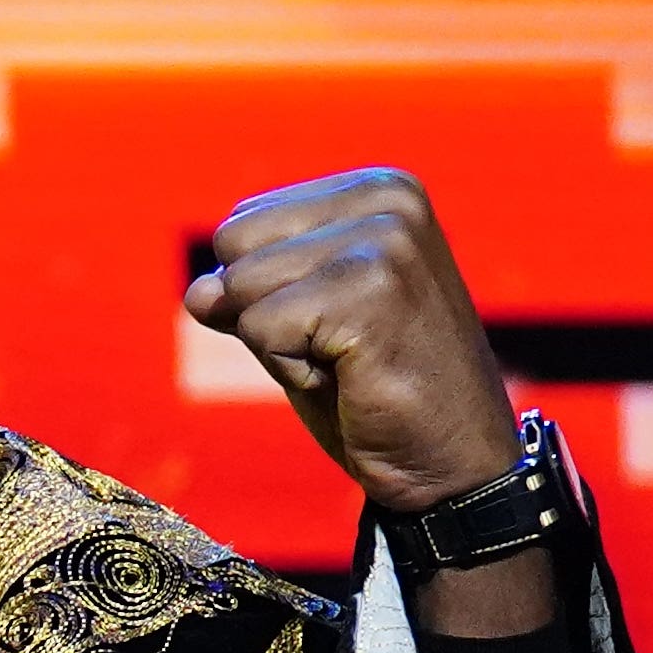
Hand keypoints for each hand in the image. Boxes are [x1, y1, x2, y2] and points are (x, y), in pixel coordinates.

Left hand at [180, 167, 557, 637]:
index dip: (265, 291)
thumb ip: (247, 289)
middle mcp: (388, 200)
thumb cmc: (376, 389)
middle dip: (264, 312)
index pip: (242, 223)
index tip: (335, 322)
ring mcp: (385, 240)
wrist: (453, 461)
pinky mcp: (370, 290)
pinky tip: (351, 379)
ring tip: (347, 362)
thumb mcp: (300, 321)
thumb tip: (199, 290)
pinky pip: (261, 329)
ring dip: (279, 344)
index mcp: (378, 190)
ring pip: (241, 288)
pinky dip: (291, 370)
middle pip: (233, 245)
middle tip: (338, 347)